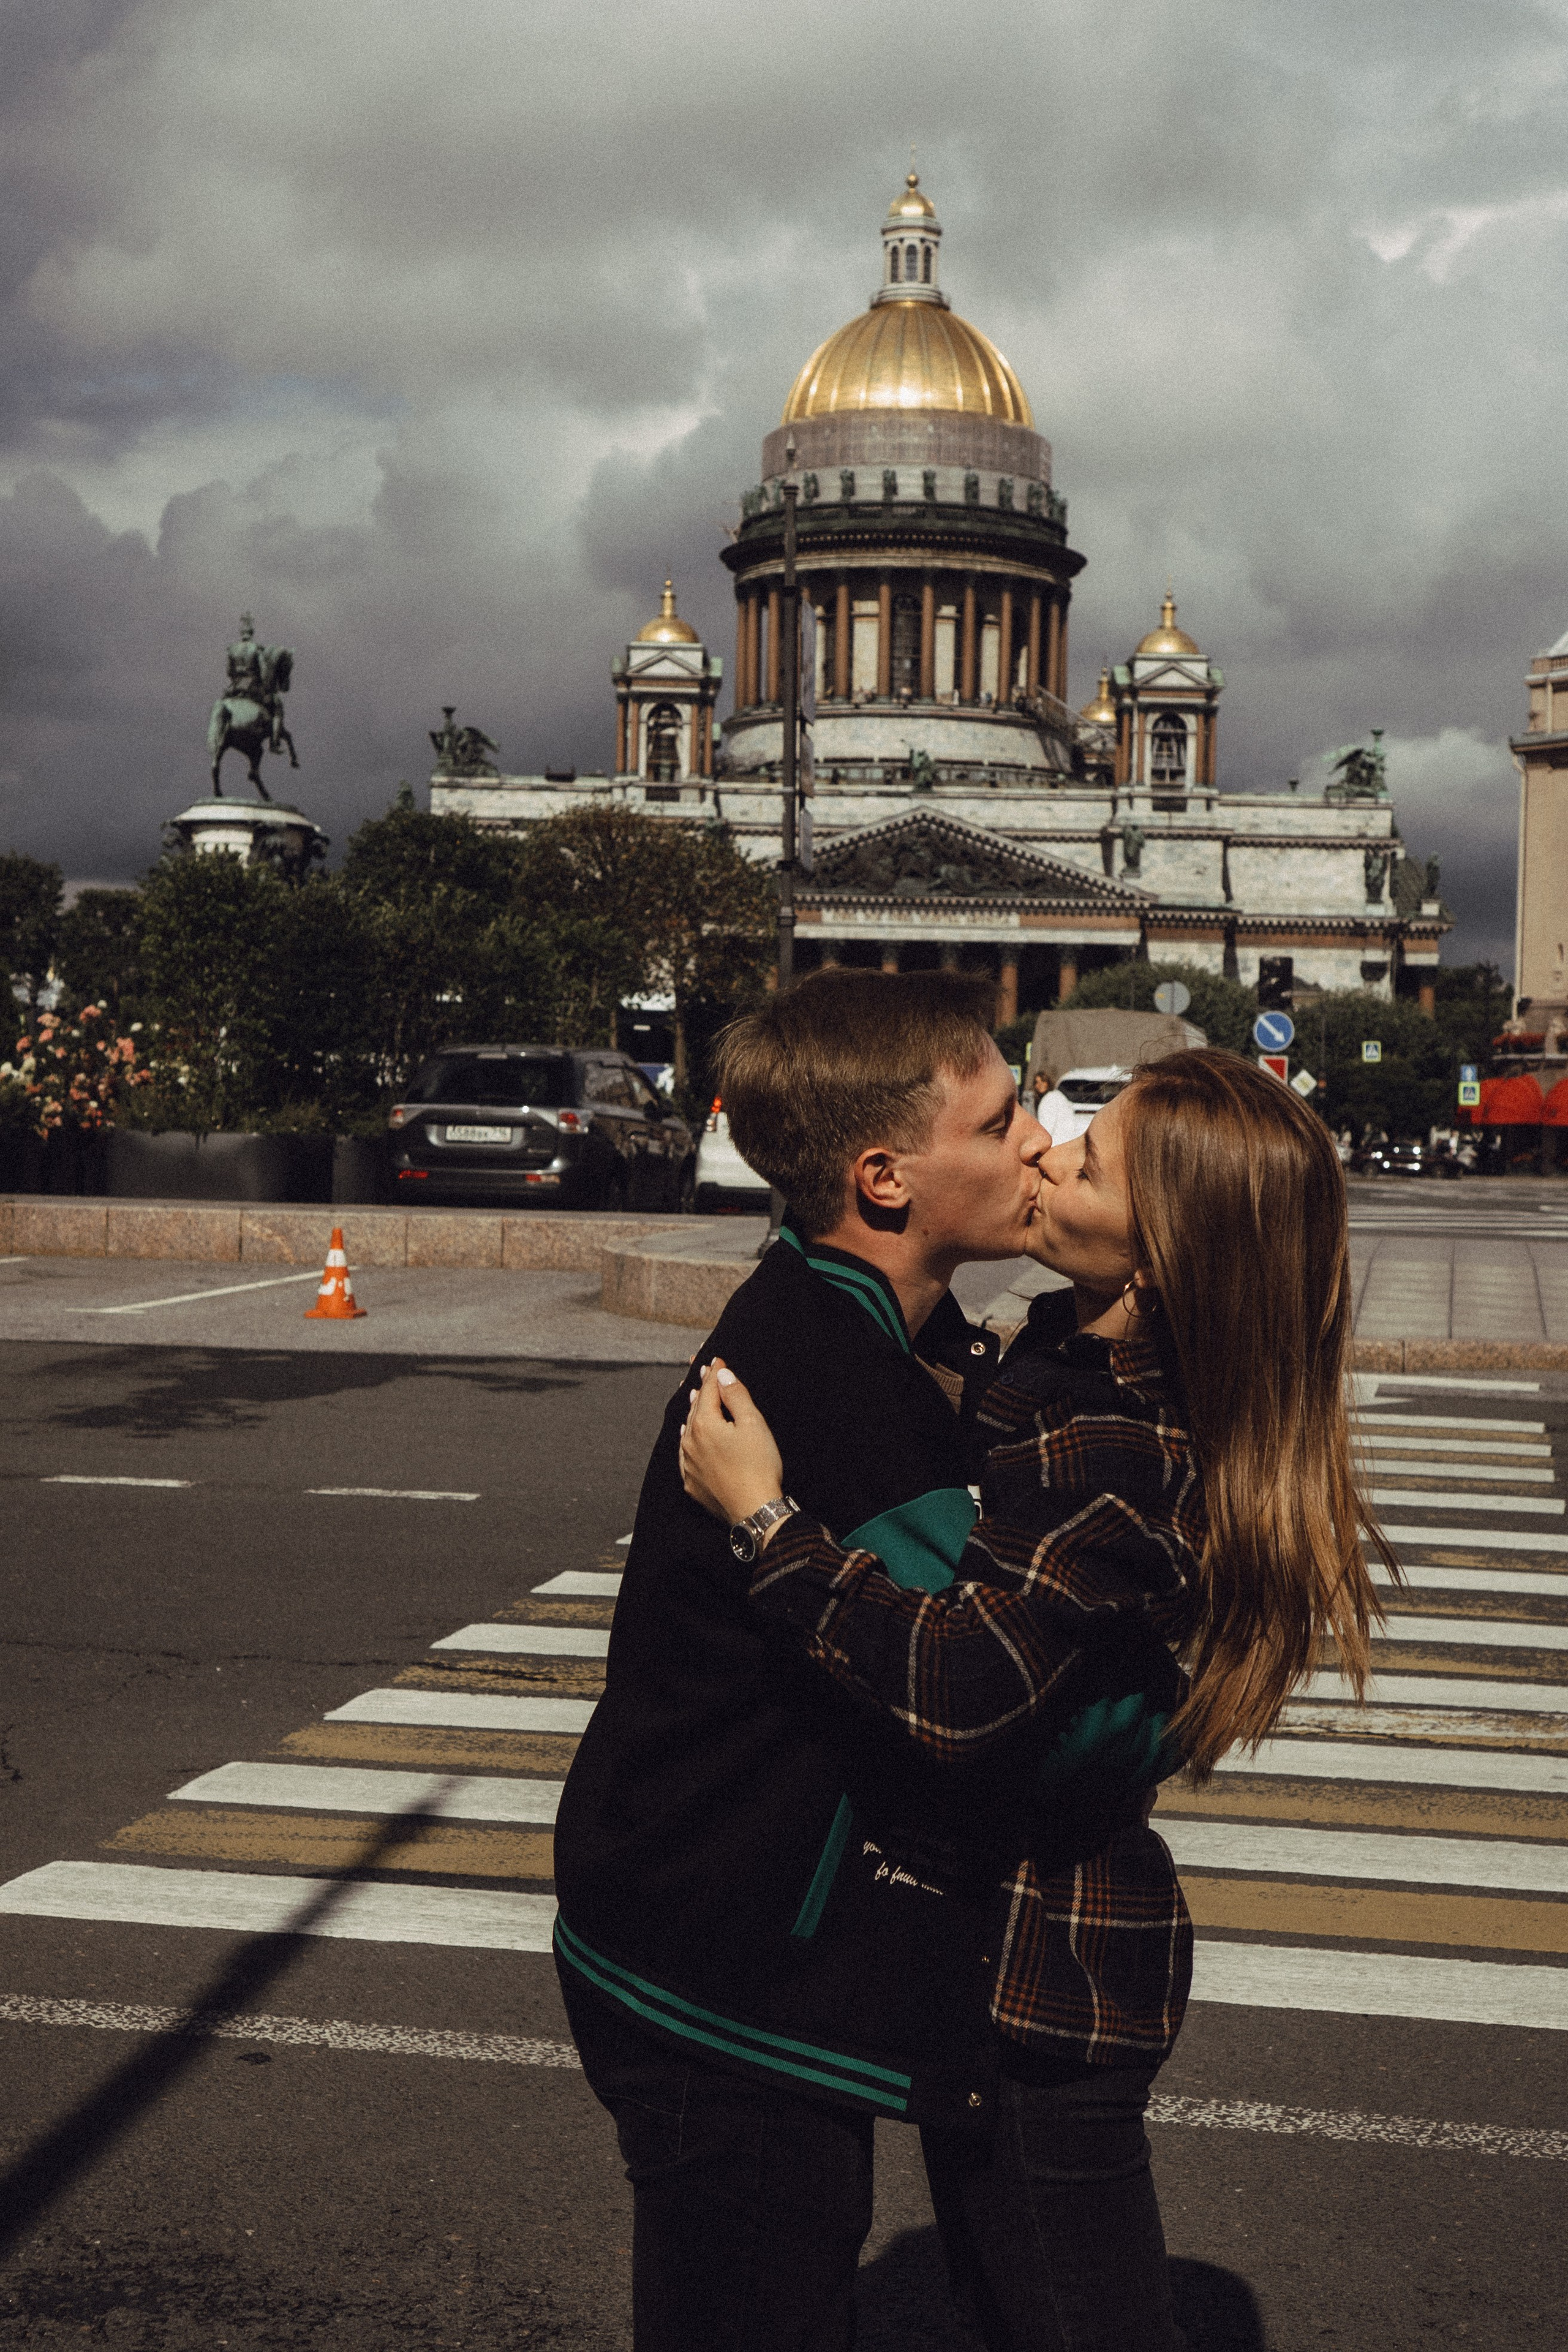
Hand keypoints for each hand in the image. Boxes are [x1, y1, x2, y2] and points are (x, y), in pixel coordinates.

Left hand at [679, 1359, 785, 1531]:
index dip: (714, 1373)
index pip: (708, 1391)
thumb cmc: (759, 1466)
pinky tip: (687, 1436)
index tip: (716, 1359)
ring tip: (693, 1398)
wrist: (755, 1510)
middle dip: (701, 1389)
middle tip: (703, 1372)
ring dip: (692, 1412)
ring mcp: (688, 1464)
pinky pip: (685, 1454)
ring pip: (687, 1430)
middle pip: (695, 1408)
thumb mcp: (752, 1424)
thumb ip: (735, 1396)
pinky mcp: (692, 1483)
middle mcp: (690, 1442)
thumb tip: (721, 1375)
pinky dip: (687, 1440)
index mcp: (704, 1424)